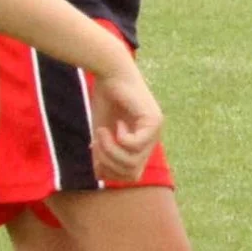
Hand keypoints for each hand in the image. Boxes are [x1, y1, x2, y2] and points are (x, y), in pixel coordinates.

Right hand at [86, 55, 162, 184]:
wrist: (110, 73)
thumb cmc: (105, 100)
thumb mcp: (102, 134)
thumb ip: (103, 154)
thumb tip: (100, 176)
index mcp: (143, 144)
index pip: (131, 175)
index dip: (110, 170)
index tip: (95, 151)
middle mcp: (153, 140)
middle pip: (132, 173)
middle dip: (108, 161)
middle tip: (96, 142)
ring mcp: (156, 131)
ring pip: (133, 162)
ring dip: (111, 150)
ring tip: (101, 132)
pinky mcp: (154, 121)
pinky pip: (135, 146)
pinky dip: (121, 139)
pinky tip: (117, 124)